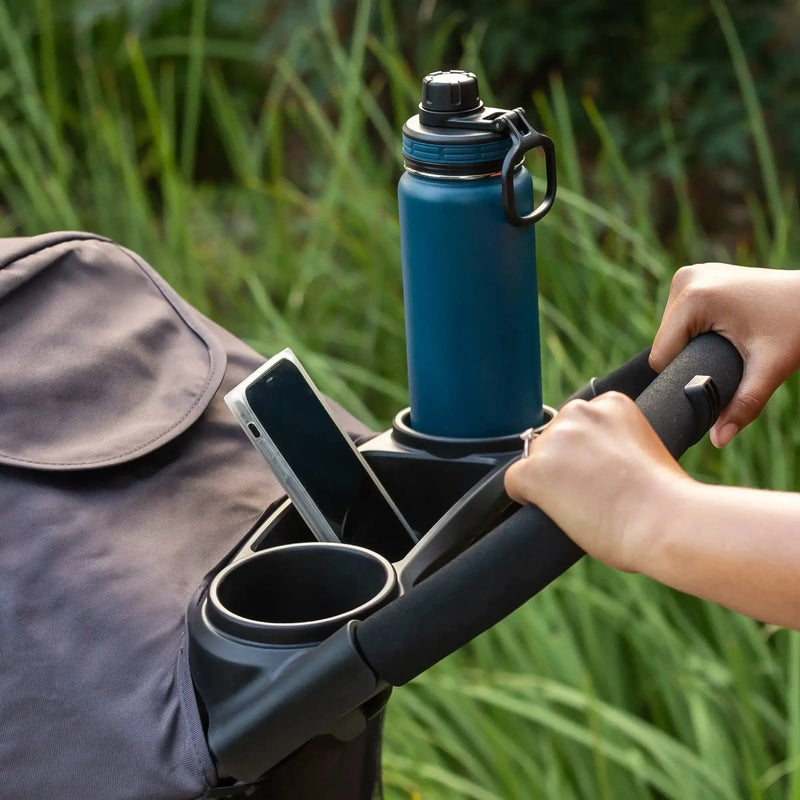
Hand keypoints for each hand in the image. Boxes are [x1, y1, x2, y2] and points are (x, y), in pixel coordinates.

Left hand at [504, 392, 690, 571]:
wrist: (665, 522)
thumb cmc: (666, 497)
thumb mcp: (646, 447)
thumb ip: (617, 441)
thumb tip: (597, 460)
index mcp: (611, 402)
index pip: (579, 421)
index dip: (585, 449)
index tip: (600, 469)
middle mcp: (578, 413)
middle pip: (554, 436)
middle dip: (564, 461)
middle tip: (588, 490)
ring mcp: (554, 441)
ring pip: (534, 458)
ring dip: (547, 478)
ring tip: (576, 503)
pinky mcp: (534, 471)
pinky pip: (512, 482)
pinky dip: (524, 496)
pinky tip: (547, 508)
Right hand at [650, 263, 799, 446]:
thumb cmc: (798, 325)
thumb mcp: (770, 369)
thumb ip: (742, 405)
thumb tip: (718, 441)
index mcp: (694, 297)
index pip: (661, 356)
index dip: (685, 375)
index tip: (719, 375)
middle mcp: (686, 279)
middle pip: (664, 343)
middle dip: (690, 359)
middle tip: (730, 359)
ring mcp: (690, 274)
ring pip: (670, 332)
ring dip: (690, 346)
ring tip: (728, 345)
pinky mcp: (695, 276)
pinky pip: (680, 317)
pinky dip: (695, 331)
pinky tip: (720, 332)